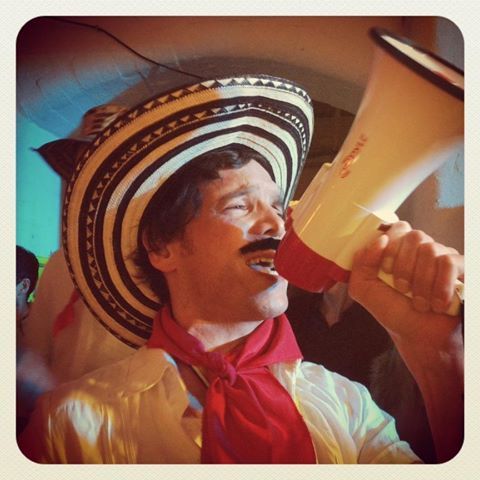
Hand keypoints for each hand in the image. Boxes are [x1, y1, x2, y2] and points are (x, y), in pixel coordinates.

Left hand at [348, 221, 463, 348]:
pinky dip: (440, 286)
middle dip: (404, 266)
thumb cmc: (393, 311)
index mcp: (400, 249)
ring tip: (419, 302)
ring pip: (430, 250)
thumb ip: (361, 263)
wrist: (418, 336)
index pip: (398, 228)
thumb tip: (379, 239)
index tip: (386, 270)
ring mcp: (443, 257)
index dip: (390, 247)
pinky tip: (437, 304)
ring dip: (421, 282)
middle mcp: (422, 249)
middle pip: (414, 236)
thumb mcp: (364, 289)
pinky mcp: (462, 269)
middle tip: (402, 289)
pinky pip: (449, 263)